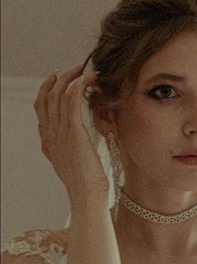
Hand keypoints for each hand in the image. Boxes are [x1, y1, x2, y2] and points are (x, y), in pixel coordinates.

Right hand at [34, 66, 108, 202]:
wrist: (86, 195)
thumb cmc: (83, 183)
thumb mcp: (66, 163)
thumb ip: (60, 148)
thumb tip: (58, 140)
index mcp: (48, 139)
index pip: (41, 106)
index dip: (47, 88)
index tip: (57, 77)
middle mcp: (50, 133)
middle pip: (48, 96)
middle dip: (61, 78)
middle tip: (75, 68)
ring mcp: (60, 132)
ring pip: (60, 95)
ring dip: (73, 79)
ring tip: (86, 71)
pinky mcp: (73, 131)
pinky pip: (72, 100)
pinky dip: (79, 86)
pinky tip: (89, 80)